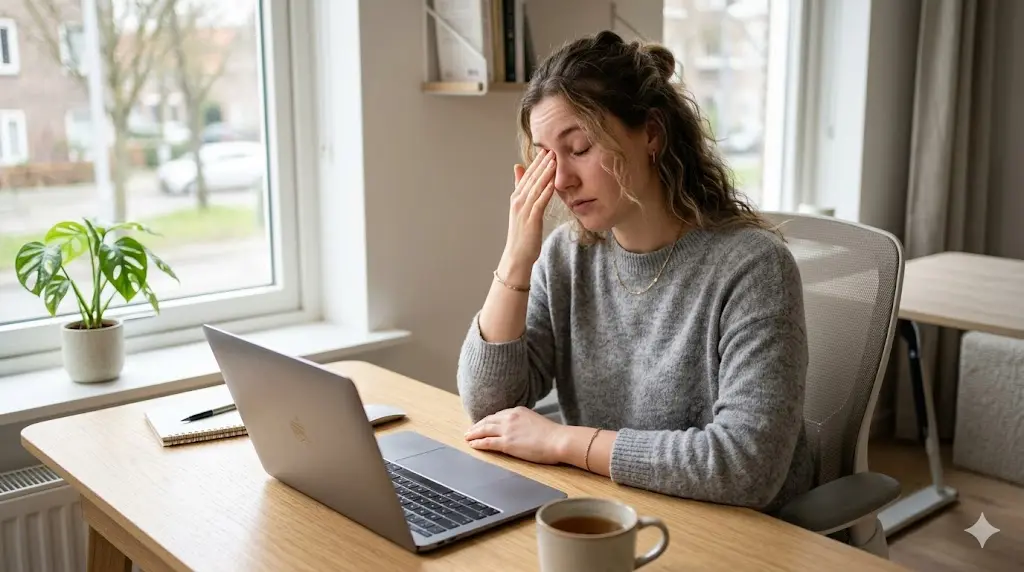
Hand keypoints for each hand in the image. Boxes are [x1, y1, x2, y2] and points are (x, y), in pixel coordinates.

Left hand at [464, 406, 564, 464]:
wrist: (558, 440)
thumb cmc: (553, 434)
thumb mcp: (536, 421)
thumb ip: (525, 423)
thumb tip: (522, 430)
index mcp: (518, 410)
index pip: (498, 415)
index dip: (488, 420)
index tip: (483, 424)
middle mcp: (510, 417)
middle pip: (488, 421)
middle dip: (477, 426)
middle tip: (470, 430)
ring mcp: (507, 430)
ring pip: (484, 430)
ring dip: (473, 434)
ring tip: (467, 438)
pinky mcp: (507, 443)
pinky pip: (487, 442)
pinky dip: (477, 443)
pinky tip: (472, 445)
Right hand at [500, 150, 556, 280]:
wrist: (516, 256)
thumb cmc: (521, 235)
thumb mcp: (521, 211)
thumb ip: (521, 190)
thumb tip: (519, 170)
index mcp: (516, 198)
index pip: (527, 176)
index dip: (536, 163)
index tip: (545, 151)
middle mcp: (518, 201)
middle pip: (532, 178)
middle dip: (542, 164)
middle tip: (552, 149)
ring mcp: (524, 210)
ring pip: (536, 187)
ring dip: (545, 173)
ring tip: (554, 160)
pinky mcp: (531, 219)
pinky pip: (540, 202)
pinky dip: (546, 191)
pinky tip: (553, 182)